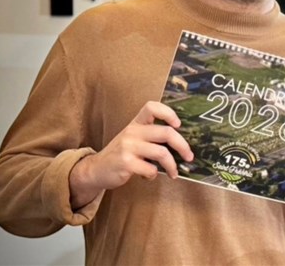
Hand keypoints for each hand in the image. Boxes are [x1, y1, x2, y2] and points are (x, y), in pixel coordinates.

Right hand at [69, 101, 193, 207]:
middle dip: (183, 146)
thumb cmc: (120, 154)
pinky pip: (151, 169)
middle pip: (167, 132)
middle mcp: (132, 132)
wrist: (94, 170)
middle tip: (189, 157)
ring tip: (174, 173)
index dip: (168, 112)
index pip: (152, 107)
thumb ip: (151, 136)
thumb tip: (180, 143)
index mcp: (135, 124)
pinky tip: (149, 176)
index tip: (178, 124)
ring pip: (162, 153)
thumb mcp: (132, 139)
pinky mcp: (126, 163)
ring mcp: (128, 147)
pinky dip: (154, 175)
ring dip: (172, 166)